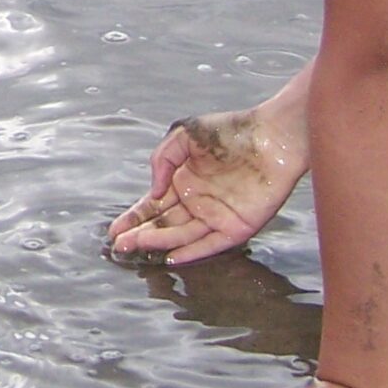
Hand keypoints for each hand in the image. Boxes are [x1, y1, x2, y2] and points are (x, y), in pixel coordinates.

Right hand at [107, 103, 307, 265]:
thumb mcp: (184, 135)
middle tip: (119, 246)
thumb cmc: (230, 130)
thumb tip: (154, 192)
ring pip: (182, 235)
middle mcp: (197, 202)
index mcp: (183, 181)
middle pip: (163, 224)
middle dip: (139, 235)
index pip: (153, 205)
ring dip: (158, 242)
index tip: (115, 230)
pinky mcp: (237, 227)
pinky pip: (211, 244)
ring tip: (135, 246)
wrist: (272, 136)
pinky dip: (192, 253)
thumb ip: (162, 161)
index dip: (133, 219)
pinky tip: (171, 257)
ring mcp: (216, 216)